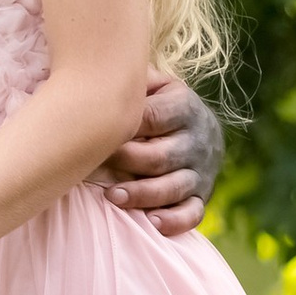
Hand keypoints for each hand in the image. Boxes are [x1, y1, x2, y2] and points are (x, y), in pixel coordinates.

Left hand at [96, 72, 224, 238]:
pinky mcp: (202, 196)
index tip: (92, 132)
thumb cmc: (156, 104)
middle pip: (161, 156)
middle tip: (93, 167)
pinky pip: (193, 213)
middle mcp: (198, 138)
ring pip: (175, 187)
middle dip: (127, 163)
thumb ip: (132, 80)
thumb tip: (96, 70)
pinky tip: (151, 223)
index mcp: (184, 105)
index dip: (123, 128)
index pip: (152, 118)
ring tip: (113, 197)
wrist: (198, 127)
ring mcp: (202, 170)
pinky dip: (174, 221)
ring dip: (143, 194)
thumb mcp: (151, 84)